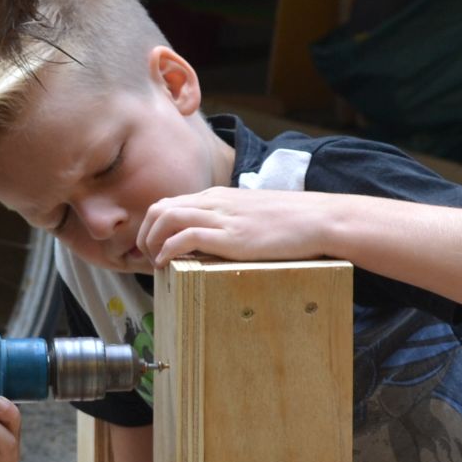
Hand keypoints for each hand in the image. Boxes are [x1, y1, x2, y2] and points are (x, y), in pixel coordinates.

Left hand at [135, 188, 339, 265]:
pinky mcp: (230, 237)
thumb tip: (213, 242)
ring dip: (152, 242)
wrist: (317, 219)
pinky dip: (168, 250)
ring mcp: (222, 218)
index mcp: (218, 196)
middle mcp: (214, 202)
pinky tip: (167, 264)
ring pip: (166, 218)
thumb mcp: (251, 215)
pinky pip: (185, 237)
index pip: (170, 203)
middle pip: (160, 208)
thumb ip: (229, 222)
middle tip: (147, 257)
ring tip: (155, 263)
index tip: (153, 248)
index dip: (153, 226)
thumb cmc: (290, 221)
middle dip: (145, 234)